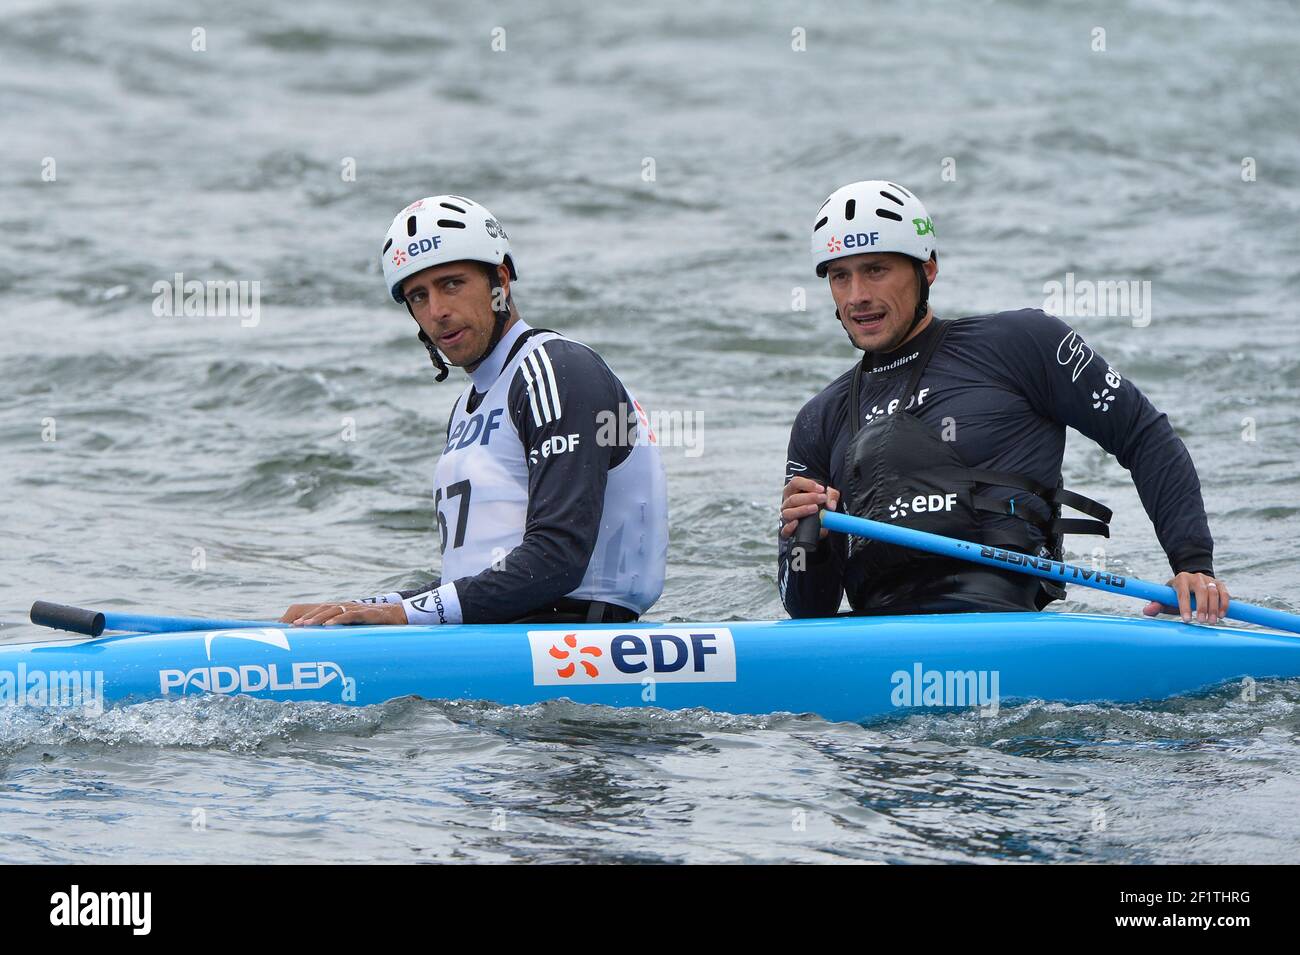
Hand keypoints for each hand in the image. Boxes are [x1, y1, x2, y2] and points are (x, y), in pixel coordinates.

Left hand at [279, 601, 408, 626]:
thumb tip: (324, 650)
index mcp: (340, 610)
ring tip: (303, 626)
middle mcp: (345, 607)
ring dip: (316, 618)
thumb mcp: (355, 629)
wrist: (401, 616)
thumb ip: (340, 635)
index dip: (300, 616)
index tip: (286, 627)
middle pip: (320, 608)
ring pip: (331, 610)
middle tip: (291, 627)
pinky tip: (328, 626)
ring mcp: (356, 609)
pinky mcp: (367, 613)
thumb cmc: (376, 626)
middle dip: (304, 617)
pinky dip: (338, 620)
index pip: (316, 609)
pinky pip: (350, 615)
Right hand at [780, 476, 839, 539]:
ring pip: (788, 513)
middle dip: (809, 498)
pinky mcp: (788, 530)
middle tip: (823, 498)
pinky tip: (797, 523)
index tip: (821, 489)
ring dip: (802, 510)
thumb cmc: (818, 504)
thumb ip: (831, 497)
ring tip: (815, 508)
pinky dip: (789, 527)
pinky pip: (784, 531)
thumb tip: (831, 506)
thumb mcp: (827, 496)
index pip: (795, 482)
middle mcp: (787, 503)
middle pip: (793, 498)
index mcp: (793, 491)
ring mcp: (787, 516)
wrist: (818, 520)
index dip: (808, 484)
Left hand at [1142, 573, 1229, 624]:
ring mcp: (1208, 580)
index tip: (1187, 620)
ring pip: (1214, 592)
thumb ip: (1157, 605)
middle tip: (1202, 622)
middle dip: (1202, 607)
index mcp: (1180, 580)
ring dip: (1214, 608)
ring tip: (1212, 621)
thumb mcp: (1166, 599)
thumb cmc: (1176, 595)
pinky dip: (1224, 604)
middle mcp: (1195, 577)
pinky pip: (1224, 593)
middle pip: (1201, 591)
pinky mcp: (1219, 584)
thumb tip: (1146, 611)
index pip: (1183, 593)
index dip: (1184, 606)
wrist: (1191, 581)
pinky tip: (1222, 615)